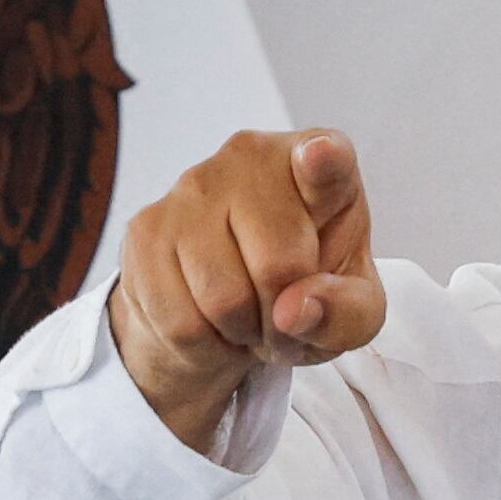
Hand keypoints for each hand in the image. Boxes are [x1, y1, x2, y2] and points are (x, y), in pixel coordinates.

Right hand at [107, 129, 385, 443]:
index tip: (318, 156)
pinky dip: (204, 344)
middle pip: (278, 267)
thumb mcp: (354, 310)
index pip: (326, 157)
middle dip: (285, 318)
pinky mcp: (146, 226)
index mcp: (323, 164)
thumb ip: (346, 312)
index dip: (322, 159)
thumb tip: (295, 310)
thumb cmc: (308, 286)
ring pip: (223, 300)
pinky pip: (179, 320)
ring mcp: (192, 186)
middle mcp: (253, 157)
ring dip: (244, 333)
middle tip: (285, 316)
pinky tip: (212, 319)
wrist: (229, 303)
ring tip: (251, 316)